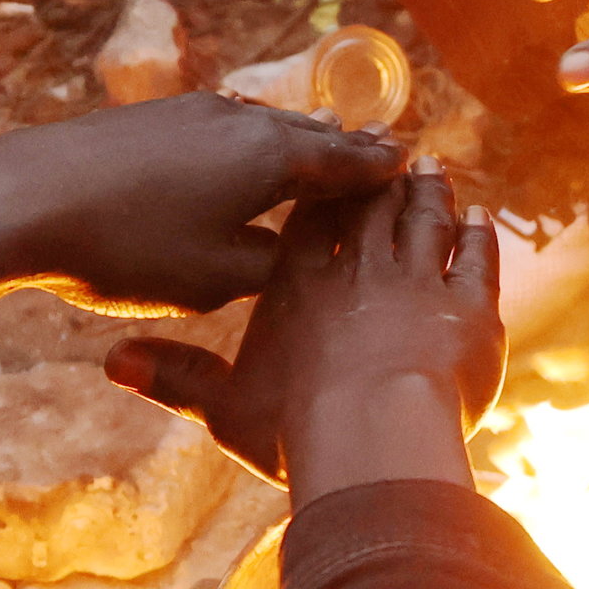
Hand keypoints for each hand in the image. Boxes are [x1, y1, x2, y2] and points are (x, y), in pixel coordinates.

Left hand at [0, 96, 406, 336]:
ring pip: (261, 126)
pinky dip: (244, 144)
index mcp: (272, 158)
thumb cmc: (125, 247)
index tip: (414, 170)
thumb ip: (270, 268)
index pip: (347, 161)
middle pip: (309, 134)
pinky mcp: (146, 120)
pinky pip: (218, 128)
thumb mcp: (215, 279)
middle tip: (380, 152)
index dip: (380, 171)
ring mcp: (190, 113)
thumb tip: (294, 260)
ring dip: (291, 141)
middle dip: (344, 149)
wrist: (20, 200)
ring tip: (315, 145)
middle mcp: (240, 122)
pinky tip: (233, 153)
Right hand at [109, 167, 502, 495]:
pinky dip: (478, 233)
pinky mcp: (468, 306)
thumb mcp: (223, 406)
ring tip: (431, 169)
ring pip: (424, 220)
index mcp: (300, 286)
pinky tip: (478, 216)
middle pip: (370, 209)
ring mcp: (417, 282)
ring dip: (429, 193)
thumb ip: (174, 378)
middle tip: (392, 148)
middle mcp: (358, 271)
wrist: (370, 441)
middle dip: (380, 177)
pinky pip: (476, 257)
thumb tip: (110, 362)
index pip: (310, 222)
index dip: (323, 189)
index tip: (328, 160)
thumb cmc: (295, 430)